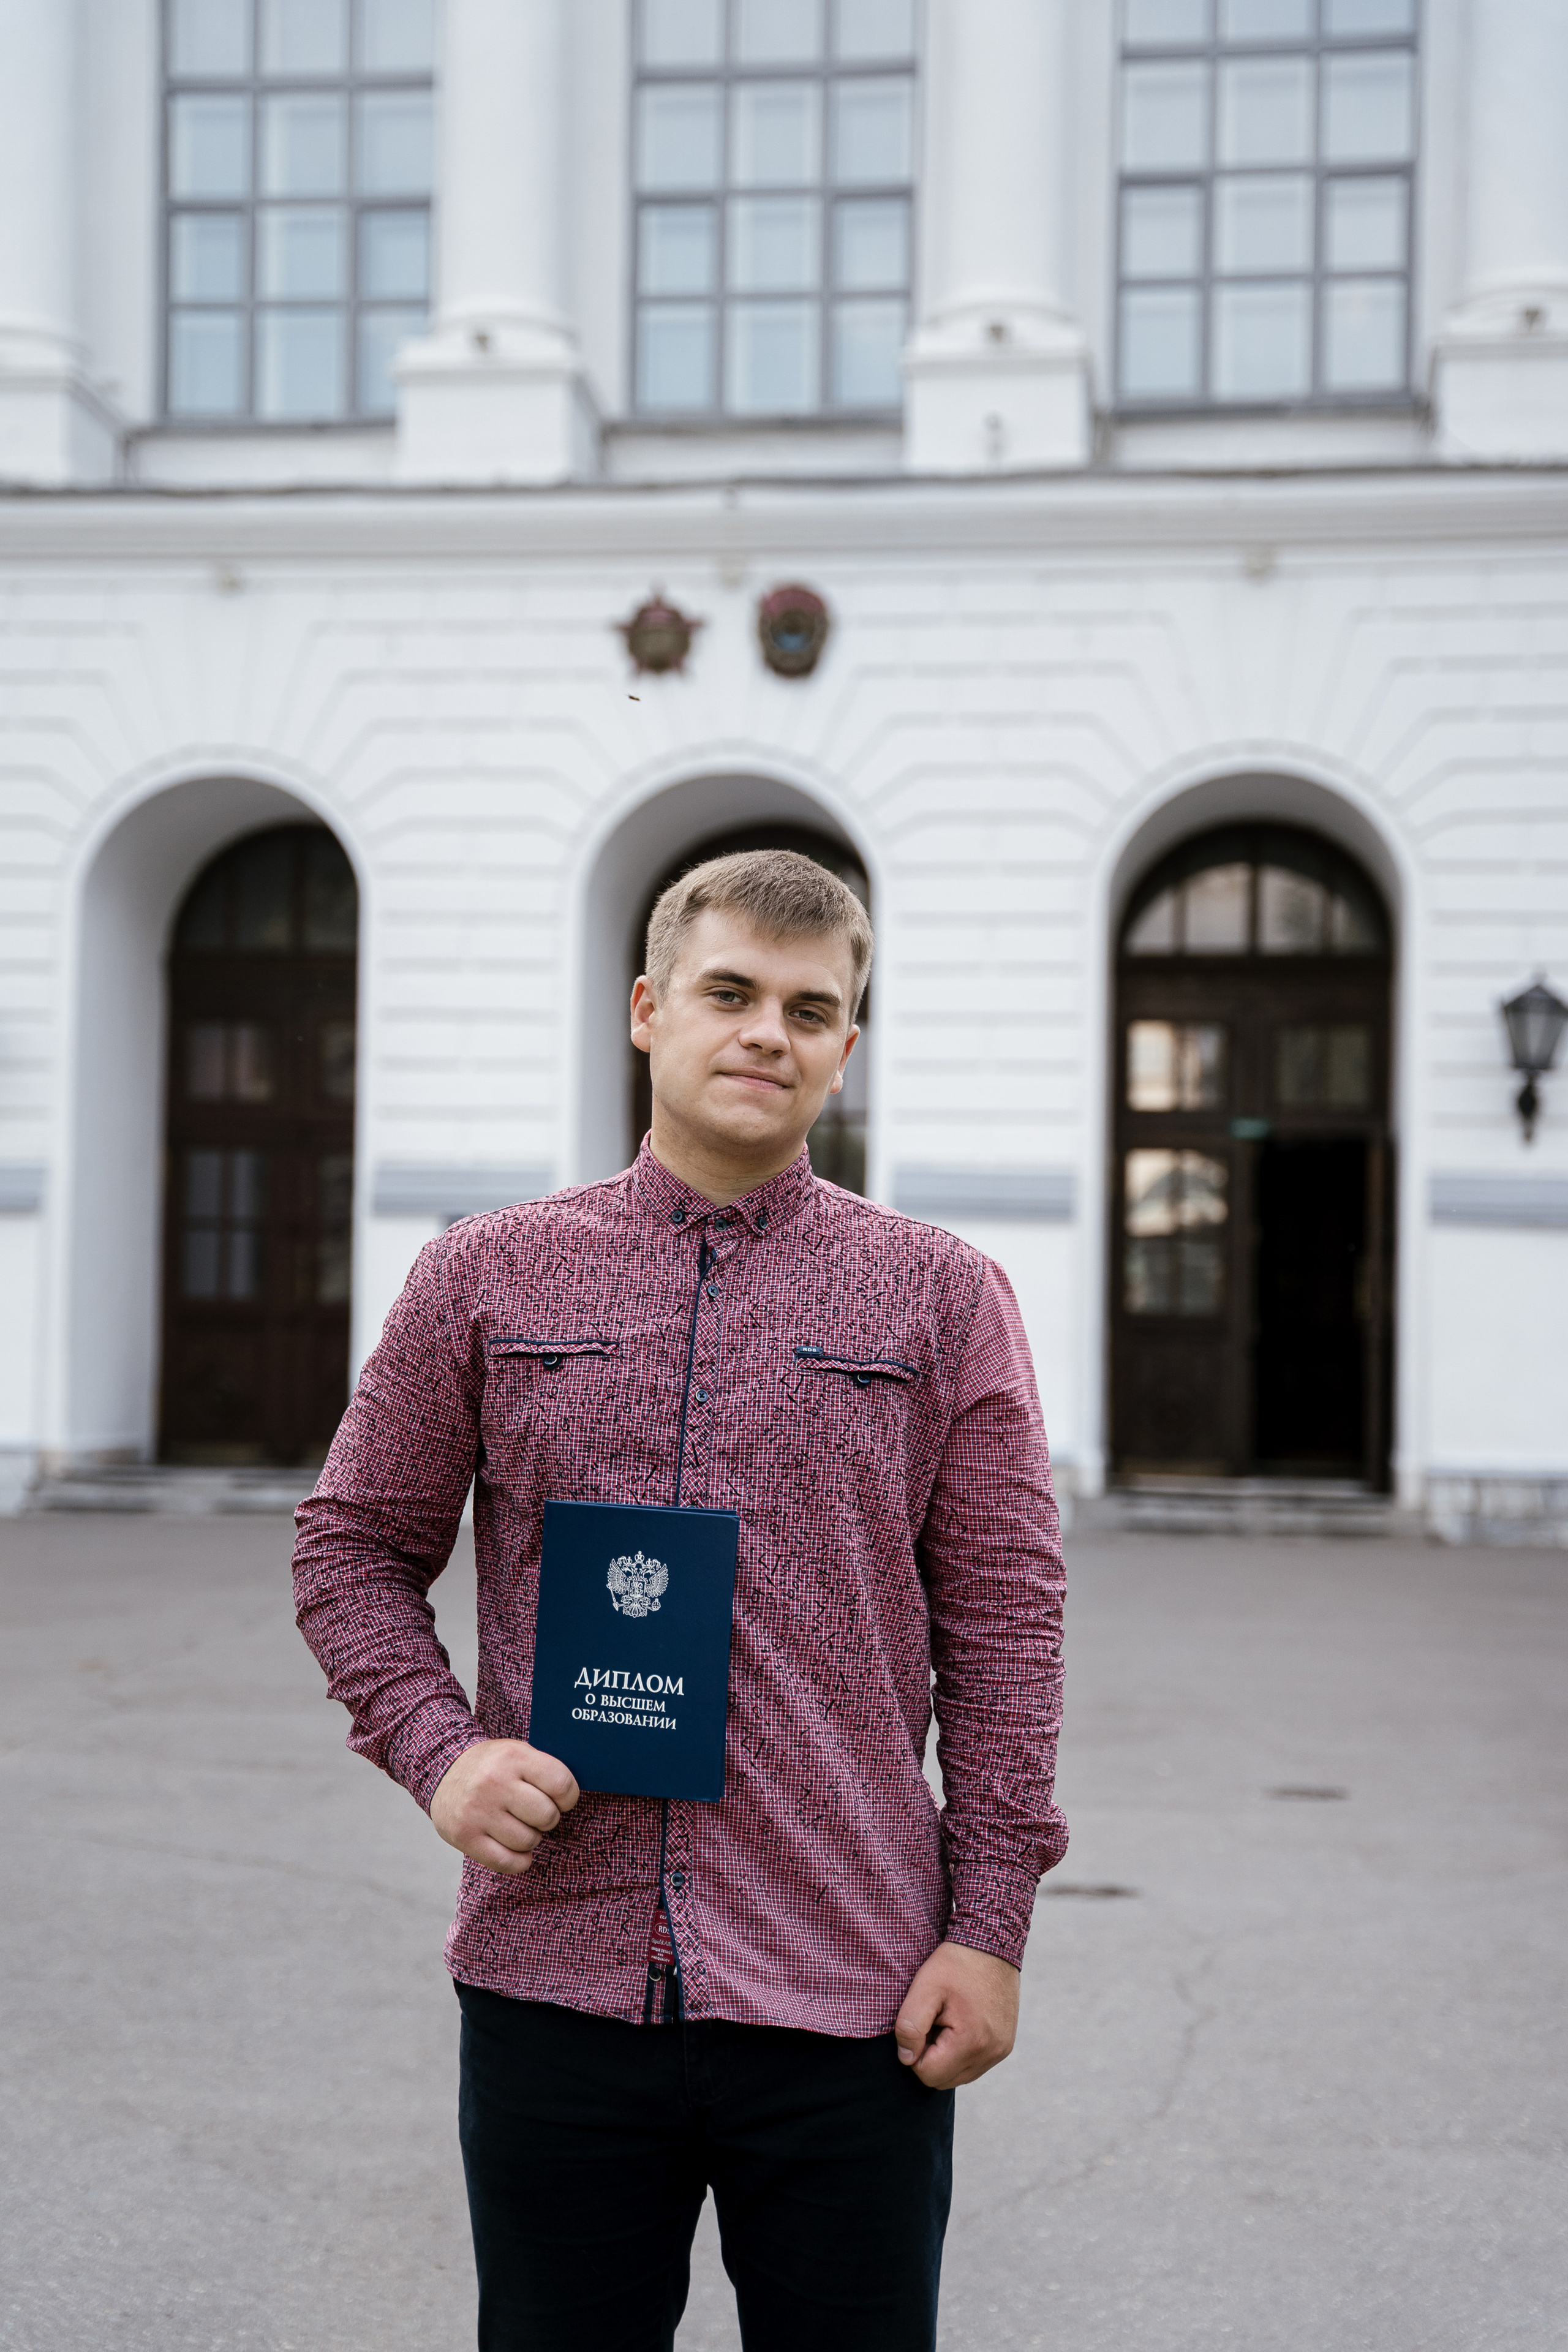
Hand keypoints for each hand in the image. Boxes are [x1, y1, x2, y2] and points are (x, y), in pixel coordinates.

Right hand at [430, 1739, 578, 1875]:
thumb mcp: (517, 1752)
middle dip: (548, 1818)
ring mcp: (477, 1811)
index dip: (569, 1797)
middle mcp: (494, 1782)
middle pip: (547, 1816)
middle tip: (537, 1813)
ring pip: (528, 1841)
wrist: (442, 1769)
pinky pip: (506, 1862)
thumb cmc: (493, 1765)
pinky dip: (519, 1861)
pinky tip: (516, 1850)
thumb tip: (575, 1797)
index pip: (561, 1785)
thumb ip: (544, 1770)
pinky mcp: (464, 1835)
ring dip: (530, 1838)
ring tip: (519, 1825)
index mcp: (513, 1756)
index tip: (561, 1800)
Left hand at [894, 1940, 1019, 2087]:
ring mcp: (1001, 2050)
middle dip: (931, 2057)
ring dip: (946, 2056)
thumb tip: (906, 2059)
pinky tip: (960, 2023)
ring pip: (960, 2075)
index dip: (914, 2053)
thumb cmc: (956, 1963)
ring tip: (947, 2020)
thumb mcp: (925, 1987)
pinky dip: (962, 2052)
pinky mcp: (1005, 2044)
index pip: (928, 2074)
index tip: (920, 2023)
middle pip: (944, 2080)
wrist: (993, 1942)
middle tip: (933, 2021)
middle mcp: (992, 2053)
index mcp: (971, 2042)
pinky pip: (975, 2064)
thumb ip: (909, 2026)